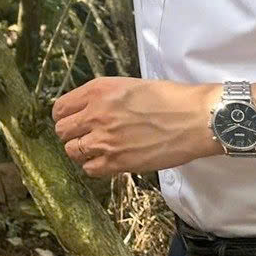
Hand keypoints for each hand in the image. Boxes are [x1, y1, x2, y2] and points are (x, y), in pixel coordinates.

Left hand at [52, 76, 219, 176]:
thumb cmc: (170, 99)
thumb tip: (88, 110)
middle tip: (86, 136)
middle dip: (71, 134)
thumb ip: (103, 98)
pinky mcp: (118, 162)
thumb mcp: (129, 86)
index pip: (60, 107)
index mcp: (97, 91)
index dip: (65, 116)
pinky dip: (95, 167)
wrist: (195, 119)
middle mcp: (95, 114)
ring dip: (82, 151)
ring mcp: (105, 140)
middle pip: (62, 131)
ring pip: (72, 151)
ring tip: (98, 149)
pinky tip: (108, 161)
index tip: (72, 121)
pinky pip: (90, 169)